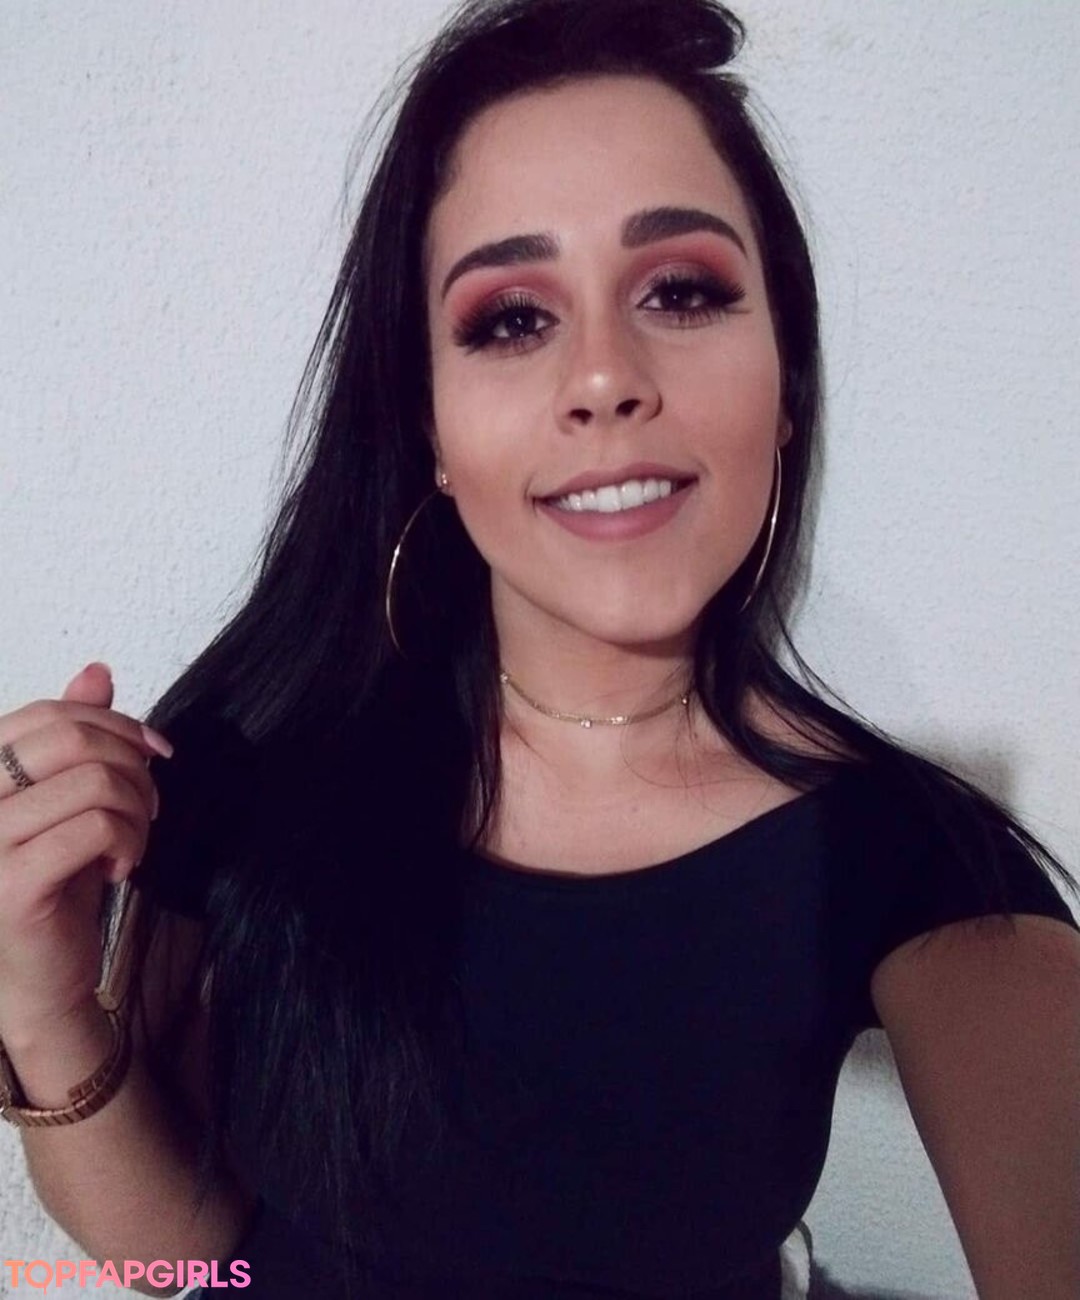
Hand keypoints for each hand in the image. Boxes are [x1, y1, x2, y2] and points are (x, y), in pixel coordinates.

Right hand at [0, 663, 170, 1037]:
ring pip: (94, 783)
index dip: (115, 724)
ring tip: (133, 842)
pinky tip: (120, 870)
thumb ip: (75, 739)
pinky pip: (98, 828)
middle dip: (132, 765)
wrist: (40, 981)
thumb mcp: (68, 802)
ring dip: (137, 810)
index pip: (48, 716)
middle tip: (149, 806)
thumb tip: (96, 671)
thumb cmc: (54, 886)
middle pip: (73, 741)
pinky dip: (129, 842)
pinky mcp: (13, 885)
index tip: (155, 753)